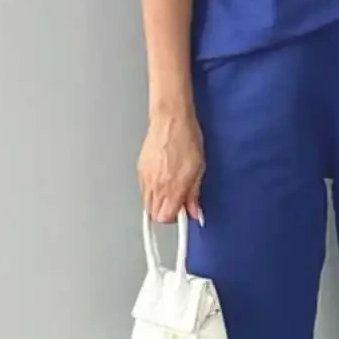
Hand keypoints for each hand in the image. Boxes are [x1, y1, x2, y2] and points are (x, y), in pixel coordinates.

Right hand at [138, 104, 204, 224]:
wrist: (170, 120)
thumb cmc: (187, 140)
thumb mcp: (198, 169)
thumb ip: (194, 194)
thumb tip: (195, 212)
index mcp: (173, 187)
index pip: (166, 218)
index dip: (175, 218)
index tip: (183, 212)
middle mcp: (156, 185)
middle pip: (154, 214)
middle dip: (166, 213)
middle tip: (177, 202)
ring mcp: (146, 178)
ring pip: (147, 204)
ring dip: (158, 203)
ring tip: (170, 190)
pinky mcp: (140, 170)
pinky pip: (143, 190)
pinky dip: (151, 191)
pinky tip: (162, 180)